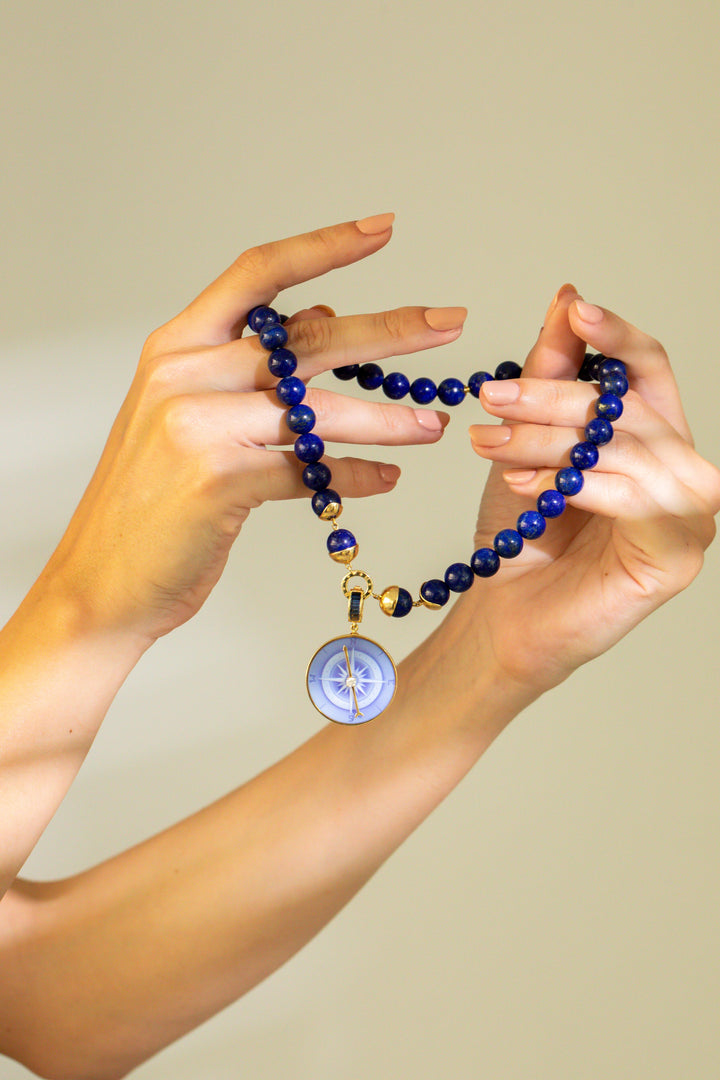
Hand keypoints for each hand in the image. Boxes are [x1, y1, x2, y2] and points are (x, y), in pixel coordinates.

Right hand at [41, 216, 466, 643]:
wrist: (102, 579)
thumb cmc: (152, 496)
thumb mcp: (187, 412)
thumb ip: (251, 364)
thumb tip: (325, 316)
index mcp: (177, 345)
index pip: (257, 274)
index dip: (323, 247)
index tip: (381, 229)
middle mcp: (185, 375)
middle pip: (306, 339)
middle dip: (389, 331)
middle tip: (449, 323)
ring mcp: (198, 427)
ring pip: (317, 411)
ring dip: (386, 420)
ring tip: (433, 425)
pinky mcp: (218, 482)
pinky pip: (309, 472)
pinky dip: (353, 476)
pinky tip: (384, 479)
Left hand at [466, 287, 719, 695]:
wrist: (505, 613)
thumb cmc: (521, 533)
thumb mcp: (528, 441)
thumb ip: (552, 374)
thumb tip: (567, 299)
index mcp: (651, 437)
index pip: (649, 370)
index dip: (617, 335)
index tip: (576, 312)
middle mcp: (679, 470)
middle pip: (628, 408)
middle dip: (553, 397)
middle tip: (493, 395)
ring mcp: (687, 515)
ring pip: (623, 449)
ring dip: (547, 442)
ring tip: (490, 445)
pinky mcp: (676, 556)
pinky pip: (631, 500)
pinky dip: (572, 486)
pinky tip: (522, 488)